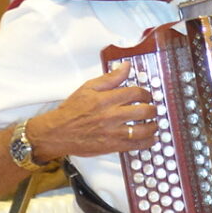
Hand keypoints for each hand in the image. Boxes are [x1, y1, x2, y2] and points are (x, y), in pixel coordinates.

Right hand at [25, 65, 156, 160]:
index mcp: (106, 99)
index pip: (135, 92)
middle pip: (143, 111)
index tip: (147, 95)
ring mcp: (113, 132)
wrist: (57, 132)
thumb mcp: (88, 88)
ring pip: (143, 130)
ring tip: (154, 124)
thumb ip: (110, 78)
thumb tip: (126, 66)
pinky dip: (147, 142)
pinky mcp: (112, 146)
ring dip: (153, 126)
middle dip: (153, 109)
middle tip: (153, 109)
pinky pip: (136, 145)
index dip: (146, 93)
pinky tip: (151, 139)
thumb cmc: (71, 111)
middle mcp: (111, 115)